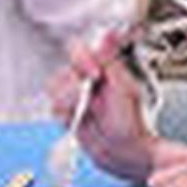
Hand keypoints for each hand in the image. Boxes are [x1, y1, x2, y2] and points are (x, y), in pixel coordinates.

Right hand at [49, 30, 155, 181]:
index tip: (94, 74)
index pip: (79, 51)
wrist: (126, 154)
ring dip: (67, 100)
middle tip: (86, 98)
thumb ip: (111, 61)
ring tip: (84, 112)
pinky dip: (64, 114)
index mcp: (101, 69)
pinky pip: (54, 108)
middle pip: (63, 70)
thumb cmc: (132, 123)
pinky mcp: (67, 116)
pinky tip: (78, 121)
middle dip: (72, 85)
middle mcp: (85, 82)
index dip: (82, 59)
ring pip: (53, 88)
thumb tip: (108, 32)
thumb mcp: (125, 88)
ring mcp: (75, 99)